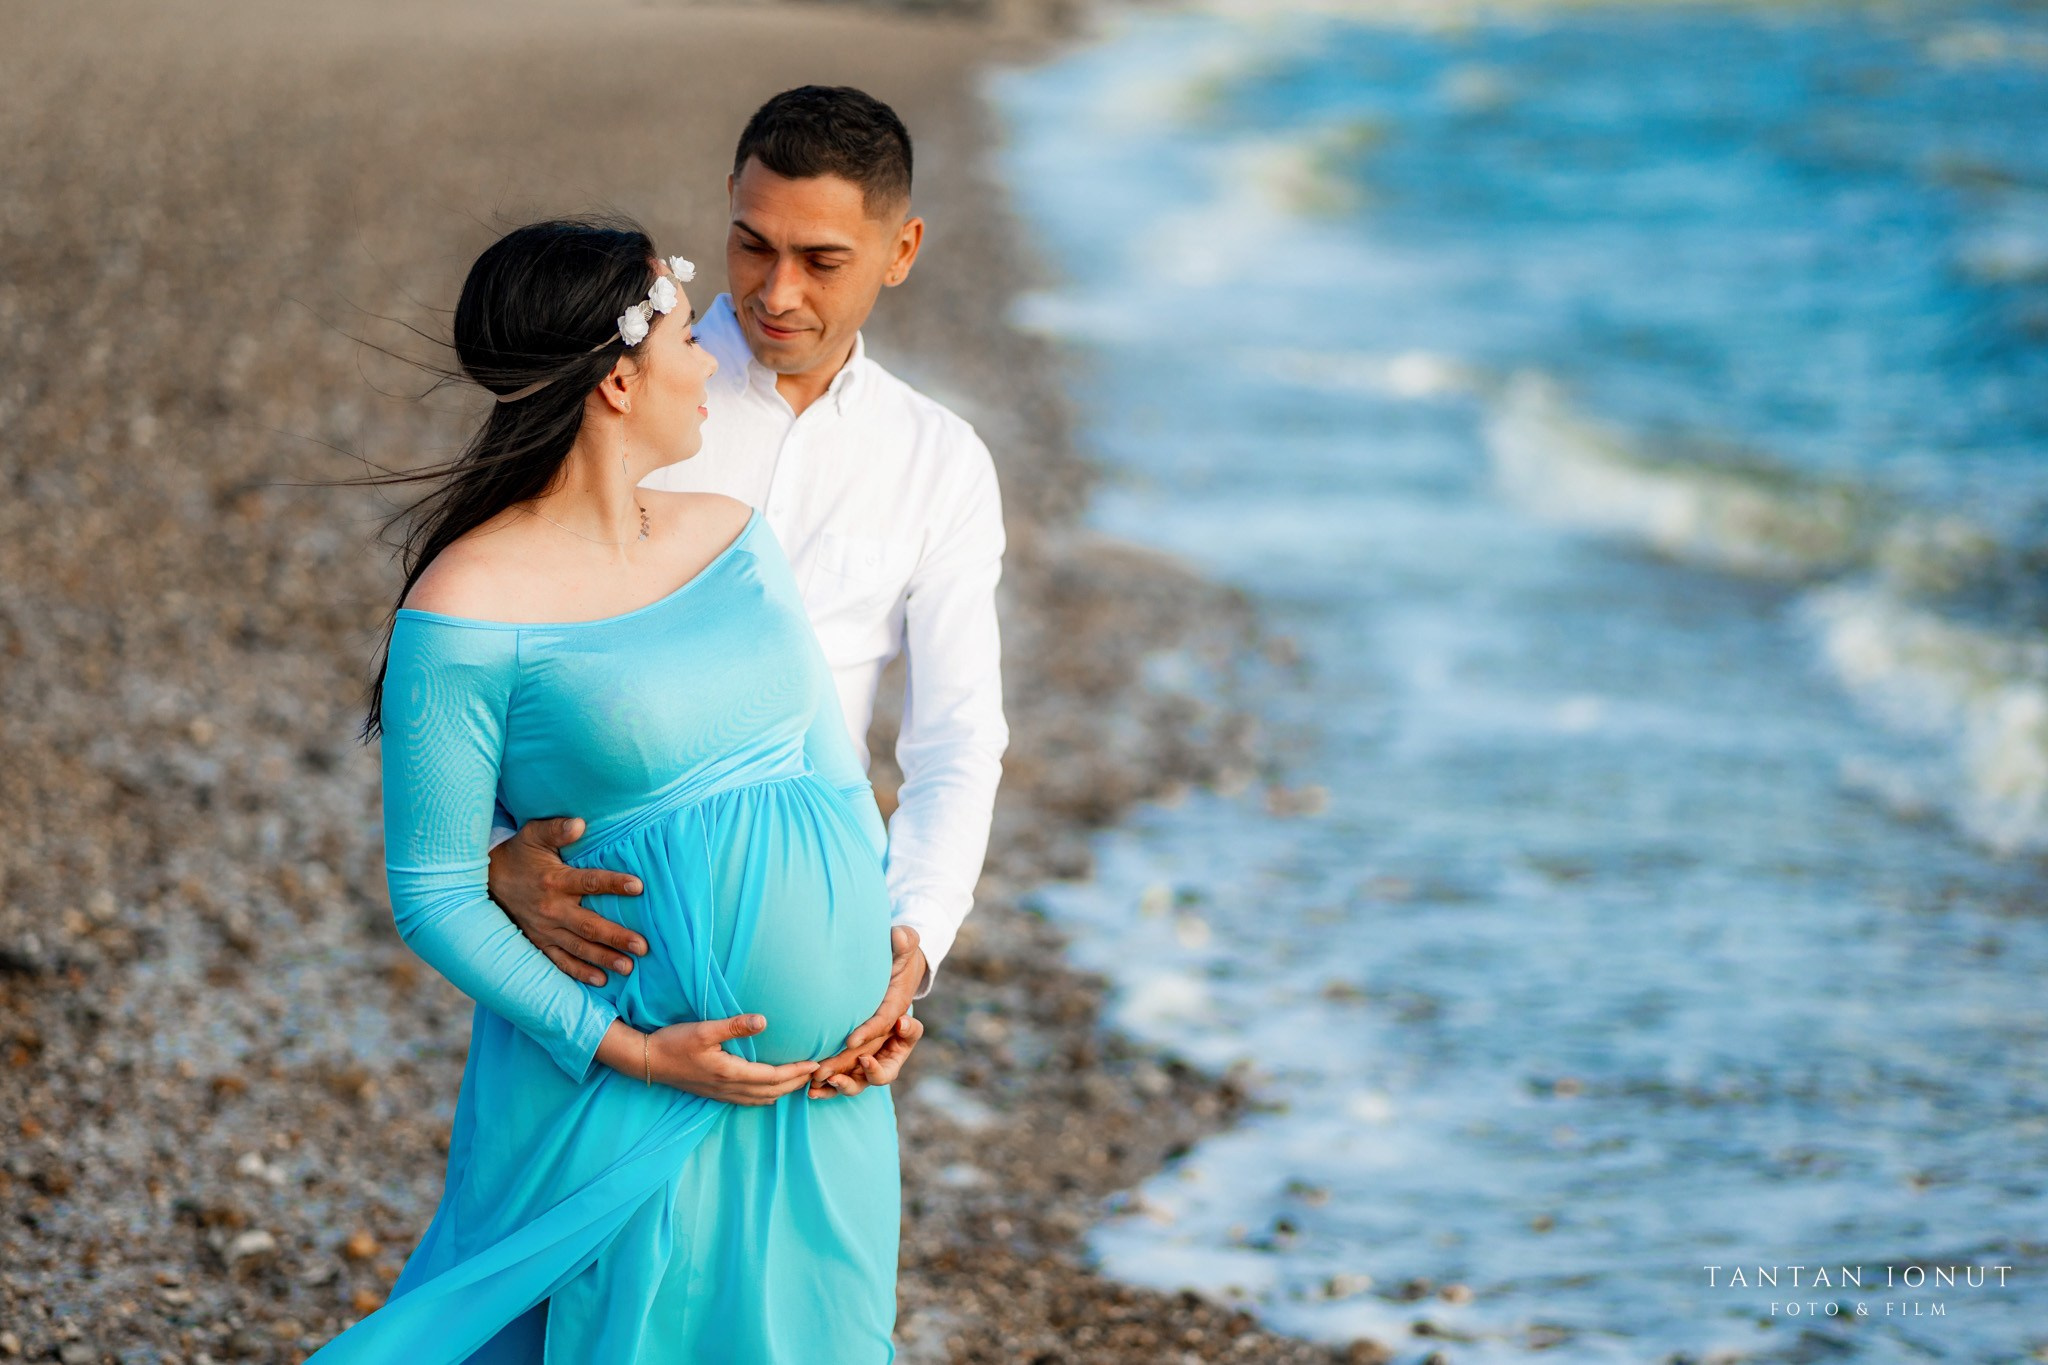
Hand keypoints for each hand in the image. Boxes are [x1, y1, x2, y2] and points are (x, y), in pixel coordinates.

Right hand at [488, 816, 645, 985]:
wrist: (483, 882)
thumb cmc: (518, 855)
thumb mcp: (534, 835)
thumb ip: (557, 829)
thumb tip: (580, 823)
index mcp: (555, 881)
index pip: (590, 883)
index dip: (613, 884)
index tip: (638, 886)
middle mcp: (551, 909)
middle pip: (588, 925)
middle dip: (616, 937)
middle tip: (642, 946)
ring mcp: (544, 930)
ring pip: (578, 947)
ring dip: (603, 958)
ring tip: (628, 968)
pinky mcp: (538, 943)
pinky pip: (559, 962)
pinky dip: (579, 972)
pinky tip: (600, 980)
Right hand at [597, 1015, 818, 1105]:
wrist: (646, 1061)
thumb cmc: (674, 1042)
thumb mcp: (704, 1030)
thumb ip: (735, 1026)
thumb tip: (764, 1021)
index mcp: (730, 1073)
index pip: (773, 1076)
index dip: (796, 1072)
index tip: (815, 1065)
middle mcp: (728, 1088)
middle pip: (771, 1092)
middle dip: (795, 1084)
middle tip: (815, 1075)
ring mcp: (721, 1094)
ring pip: (760, 1099)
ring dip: (781, 1092)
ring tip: (798, 1083)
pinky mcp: (713, 1093)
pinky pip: (747, 1101)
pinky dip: (764, 1096)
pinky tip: (768, 1090)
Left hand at [808, 926, 925, 1098]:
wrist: (897, 970)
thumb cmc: (899, 956)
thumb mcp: (905, 945)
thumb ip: (904, 940)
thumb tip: (900, 936)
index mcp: (899, 1011)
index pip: (885, 1024)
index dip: (869, 1033)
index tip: (850, 1041)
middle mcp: (891, 1036)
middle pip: (877, 1060)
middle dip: (854, 1069)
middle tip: (828, 1072)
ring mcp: (877, 1048)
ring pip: (864, 1076)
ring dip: (843, 1083)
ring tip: (819, 1085)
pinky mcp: (862, 1054)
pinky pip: (851, 1077)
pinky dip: (834, 1086)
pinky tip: (811, 1091)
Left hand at [815, 1014, 923, 1098]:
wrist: (884, 1017)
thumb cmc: (898, 1024)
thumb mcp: (908, 1026)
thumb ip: (908, 1028)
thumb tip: (902, 1023)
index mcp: (889, 1067)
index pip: (883, 1076)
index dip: (873, 1070)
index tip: (864, 1058)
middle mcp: (869, 1074)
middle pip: (857, 1085)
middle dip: (844, 1084)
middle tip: (832, 1079)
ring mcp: (853, 1073)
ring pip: (840, 1085)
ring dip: (827, 1088)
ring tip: (813, 1087)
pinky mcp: (839, 1068)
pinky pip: (829, 1080)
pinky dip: (819, 1083)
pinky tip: (807, 1084)